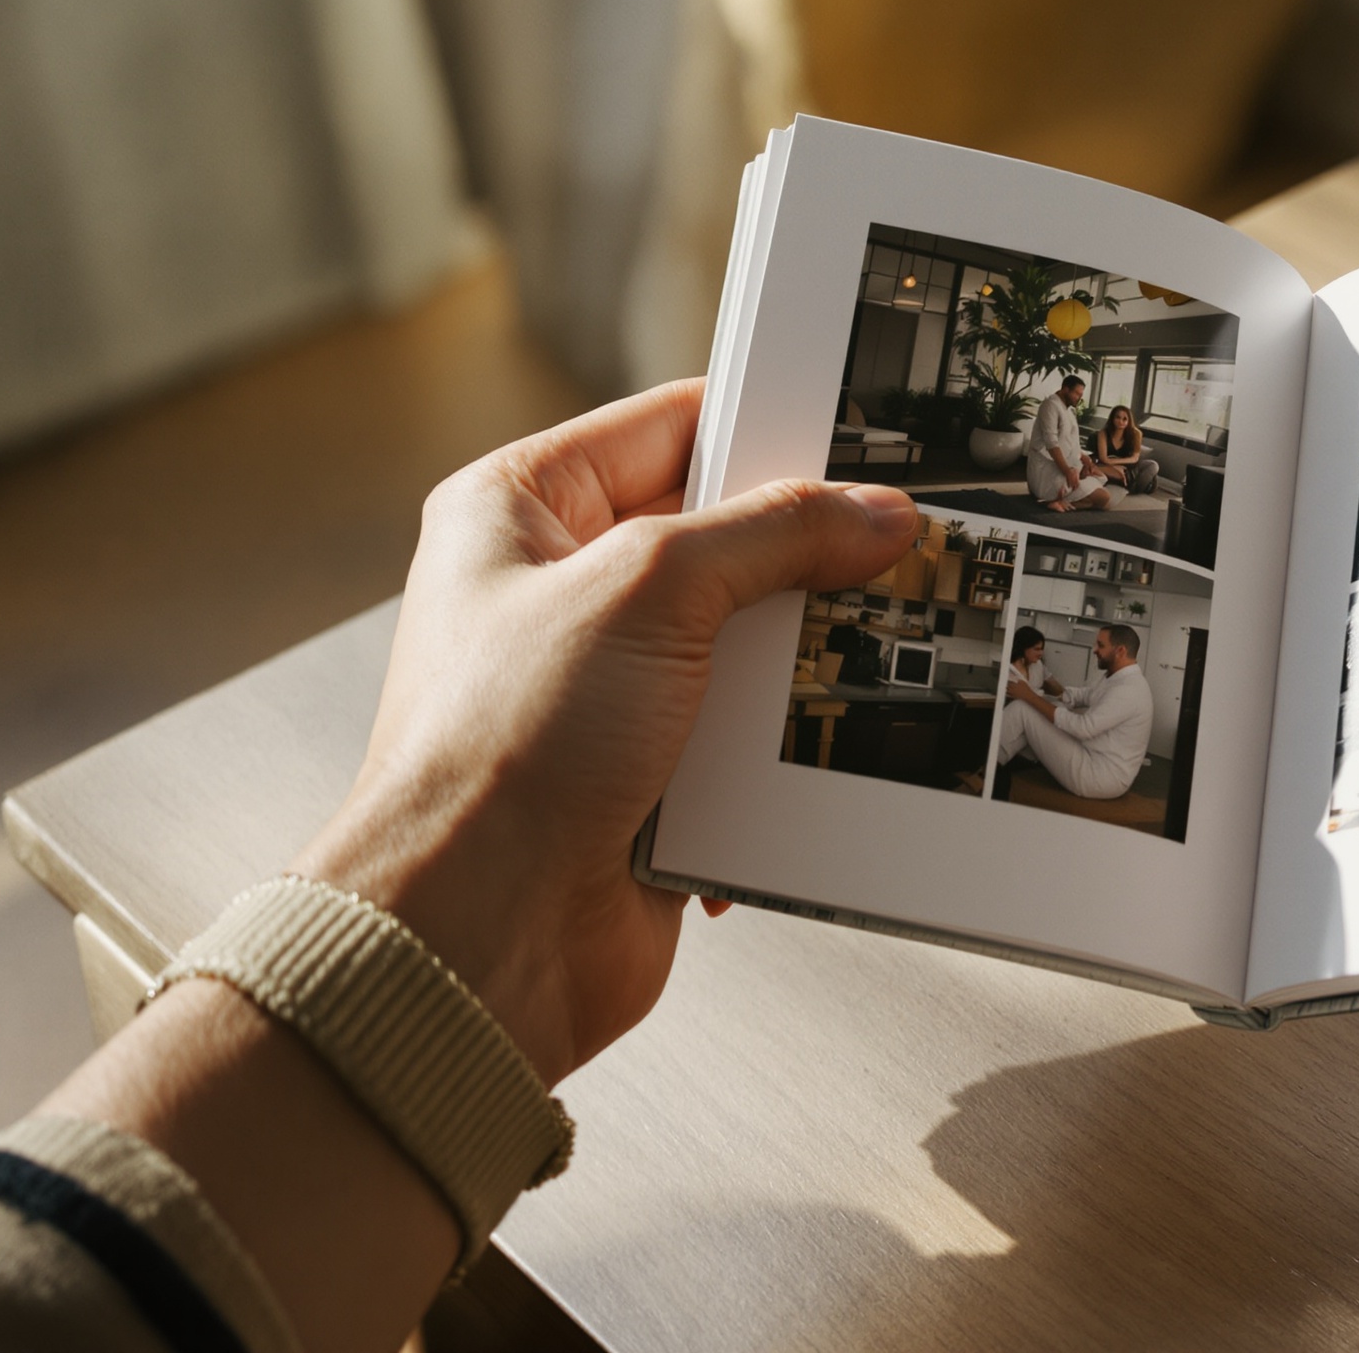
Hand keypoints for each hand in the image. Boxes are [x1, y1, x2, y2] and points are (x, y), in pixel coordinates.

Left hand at [291, 380, 917, 1083]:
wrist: (480, 935)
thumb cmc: (493, 759)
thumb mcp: (648, 591)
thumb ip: (772, 533)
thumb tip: (867, 514)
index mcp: (517, 513)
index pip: (667, 427)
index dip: (761, 423)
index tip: (853, 435)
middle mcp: (556, 596)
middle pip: (722, 539)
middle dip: (799, 555)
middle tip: (878, 547)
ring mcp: (606, 693)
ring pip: (748, 645)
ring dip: (794, 664)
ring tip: (843, 656)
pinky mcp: (649, 780)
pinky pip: (751, 742)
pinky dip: (783, 752)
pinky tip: (802, 752)